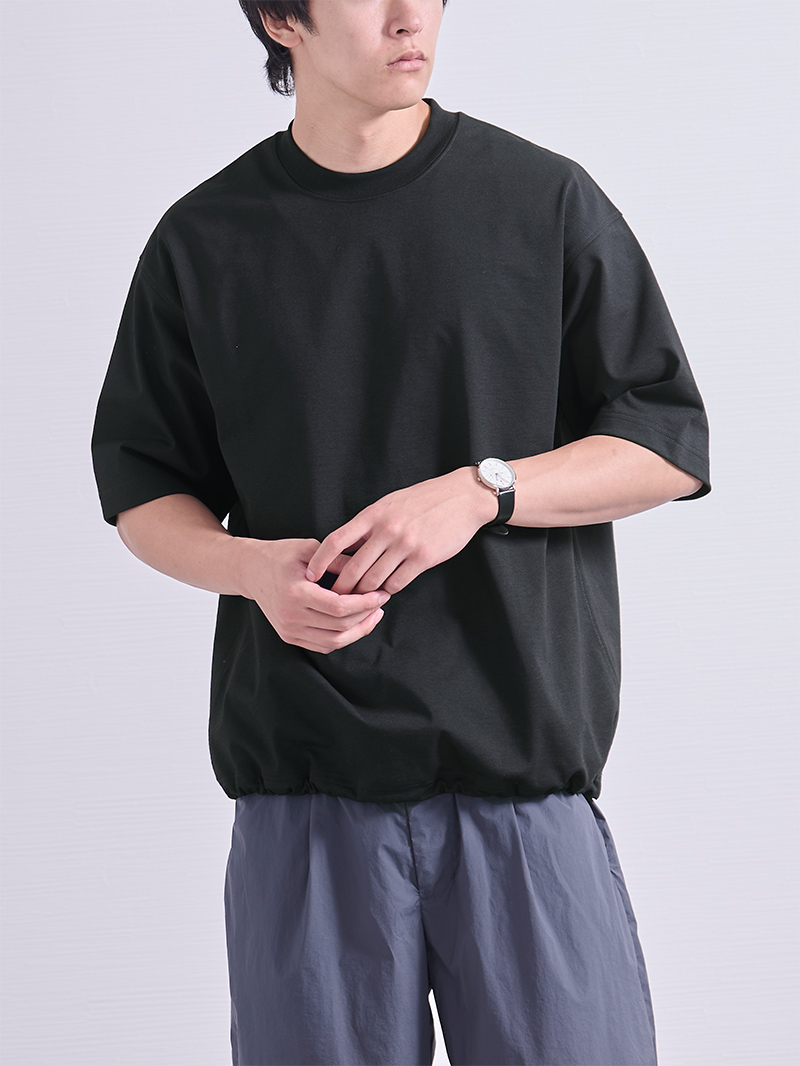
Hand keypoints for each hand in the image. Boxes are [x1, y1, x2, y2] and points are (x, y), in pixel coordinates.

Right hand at [240, 537, 390, 653]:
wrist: (250, 570)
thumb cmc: (280, 555)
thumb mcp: (308, 548)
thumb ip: (337, 560)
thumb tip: (367, 567)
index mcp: (295, 593)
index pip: (338, 607)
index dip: (365, 603)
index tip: (381, 594)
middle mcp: (291, 616)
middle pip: (340, 627)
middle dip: (366, 615)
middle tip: (381, 602)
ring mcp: (289, 630)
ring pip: (334, 642)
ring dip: (358, 630)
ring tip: (373, 614)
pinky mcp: (289, 636)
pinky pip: (323, 645)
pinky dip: (343, 637)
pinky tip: (356, 622)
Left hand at [305, 467, 494, 595]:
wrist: (462, 497)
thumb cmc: (423, 500)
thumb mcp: (390, 504)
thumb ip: (368, 524)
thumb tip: (345, 547)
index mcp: (373, 514)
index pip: (336, 540)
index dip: (319, 560)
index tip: (310, 575)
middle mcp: (386, 529)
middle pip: (352, 568)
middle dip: (340, 588)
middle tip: (334, 599)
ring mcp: (405, 544)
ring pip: (373, 580)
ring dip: (364, 593)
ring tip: (360, 600)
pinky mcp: (423, 558)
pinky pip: (397, 583)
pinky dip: (387, 591)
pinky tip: (385, 592)